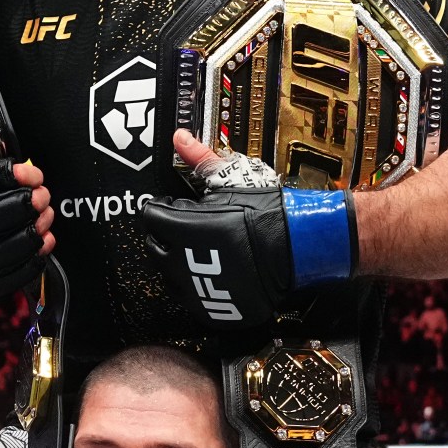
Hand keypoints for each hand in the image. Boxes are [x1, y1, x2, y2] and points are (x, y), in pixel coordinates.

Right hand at [0, 106, 52, 294]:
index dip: (21, 171)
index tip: (29, 171)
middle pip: (15, 208)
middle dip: (36, 197)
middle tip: (40, 193)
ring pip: (23, 239)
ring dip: (41, 224)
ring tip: (43, 214)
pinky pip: (23, 270)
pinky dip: (38, 254)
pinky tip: (39, 239)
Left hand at [137, 130, 357, 329]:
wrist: (297, 246)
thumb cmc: (265, 214)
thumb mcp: (229, 183)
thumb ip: (199, 161)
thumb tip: (180, 138)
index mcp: (180, 228)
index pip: (150, 218)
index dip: (163, 209)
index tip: (174, 206)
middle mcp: (182, 263)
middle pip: (154, 248)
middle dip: (166, 236)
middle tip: (187, 227)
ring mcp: (196, 291)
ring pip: (169, 277)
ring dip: (177, 263)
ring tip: (201, 251)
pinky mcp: (211, 310)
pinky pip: (191, 300)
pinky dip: (197, 288)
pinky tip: (214, 272)